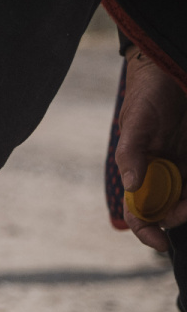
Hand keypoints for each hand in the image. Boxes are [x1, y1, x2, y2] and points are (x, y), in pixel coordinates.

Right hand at [114, 47, 186, 250]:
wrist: (172, 69)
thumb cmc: (147, 95)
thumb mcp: (135, 124)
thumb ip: (130, 155)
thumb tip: (132, 186)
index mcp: (138, 171)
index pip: (138, 211)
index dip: (145, 230)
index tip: (159, 242)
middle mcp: (160, 173)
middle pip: (167, 210)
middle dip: (177, 216)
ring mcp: (183, 166)